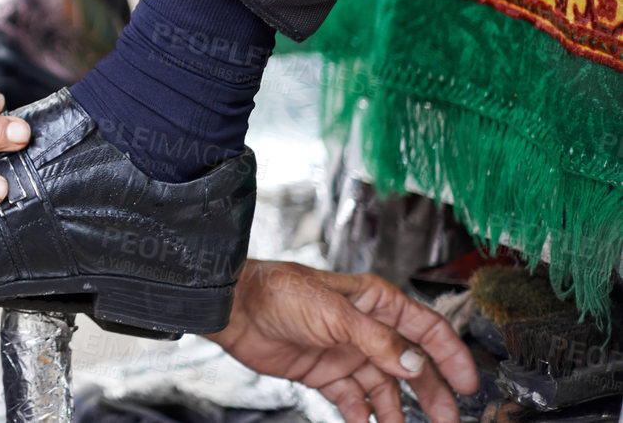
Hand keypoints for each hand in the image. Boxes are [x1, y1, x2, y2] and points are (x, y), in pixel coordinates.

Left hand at [207, 261, 479, 422]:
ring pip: (384, 387)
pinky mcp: (324, 373)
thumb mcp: (333, 312)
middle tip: (448, 417)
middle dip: (431, 390)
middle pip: (410, 363)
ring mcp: (346, 352)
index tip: (468, 383)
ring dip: (397, 409)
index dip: (451, 354)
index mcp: (374, 302)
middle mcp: (364, 328)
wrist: (233, 308)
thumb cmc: (278, 292)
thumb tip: (415, 363)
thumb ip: (376, 340)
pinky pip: (353, 399)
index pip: (425, 328)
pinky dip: (363, 414)